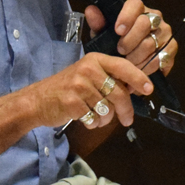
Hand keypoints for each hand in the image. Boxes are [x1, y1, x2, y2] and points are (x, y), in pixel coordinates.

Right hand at [25, 51, 153, 130]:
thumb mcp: (87, 75)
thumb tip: (136, 88)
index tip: (148, 90)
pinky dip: (93, 123)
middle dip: (126, 110)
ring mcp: (78, 85)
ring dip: (105, 119)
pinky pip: (94, 118)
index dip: (138, 78)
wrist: (37, 100)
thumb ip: (109, 78)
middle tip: (127, 120)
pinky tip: (85, 119)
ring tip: (96, 116)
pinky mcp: (71, 102)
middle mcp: (87, 69)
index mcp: (94, 60)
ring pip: (107, 109)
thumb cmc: (66, 88)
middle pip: (118, 93)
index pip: (123, 66)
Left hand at [85, 0, 176, 75]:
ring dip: (137, 57)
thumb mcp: (103, 35)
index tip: (117, 31)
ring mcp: (165, 32)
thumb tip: (91, 11)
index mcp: (137, 9)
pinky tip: (138, 72)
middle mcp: (155, 17)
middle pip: (145, 23)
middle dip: (130, 41)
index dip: (126, 17)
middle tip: (120, 51)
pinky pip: (161, 58)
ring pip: (152, 43)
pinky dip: (148, 68)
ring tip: (127, 65)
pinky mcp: (172, 48)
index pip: (135, 5)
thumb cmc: (115, 43)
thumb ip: (98, 23)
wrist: (129, 62)